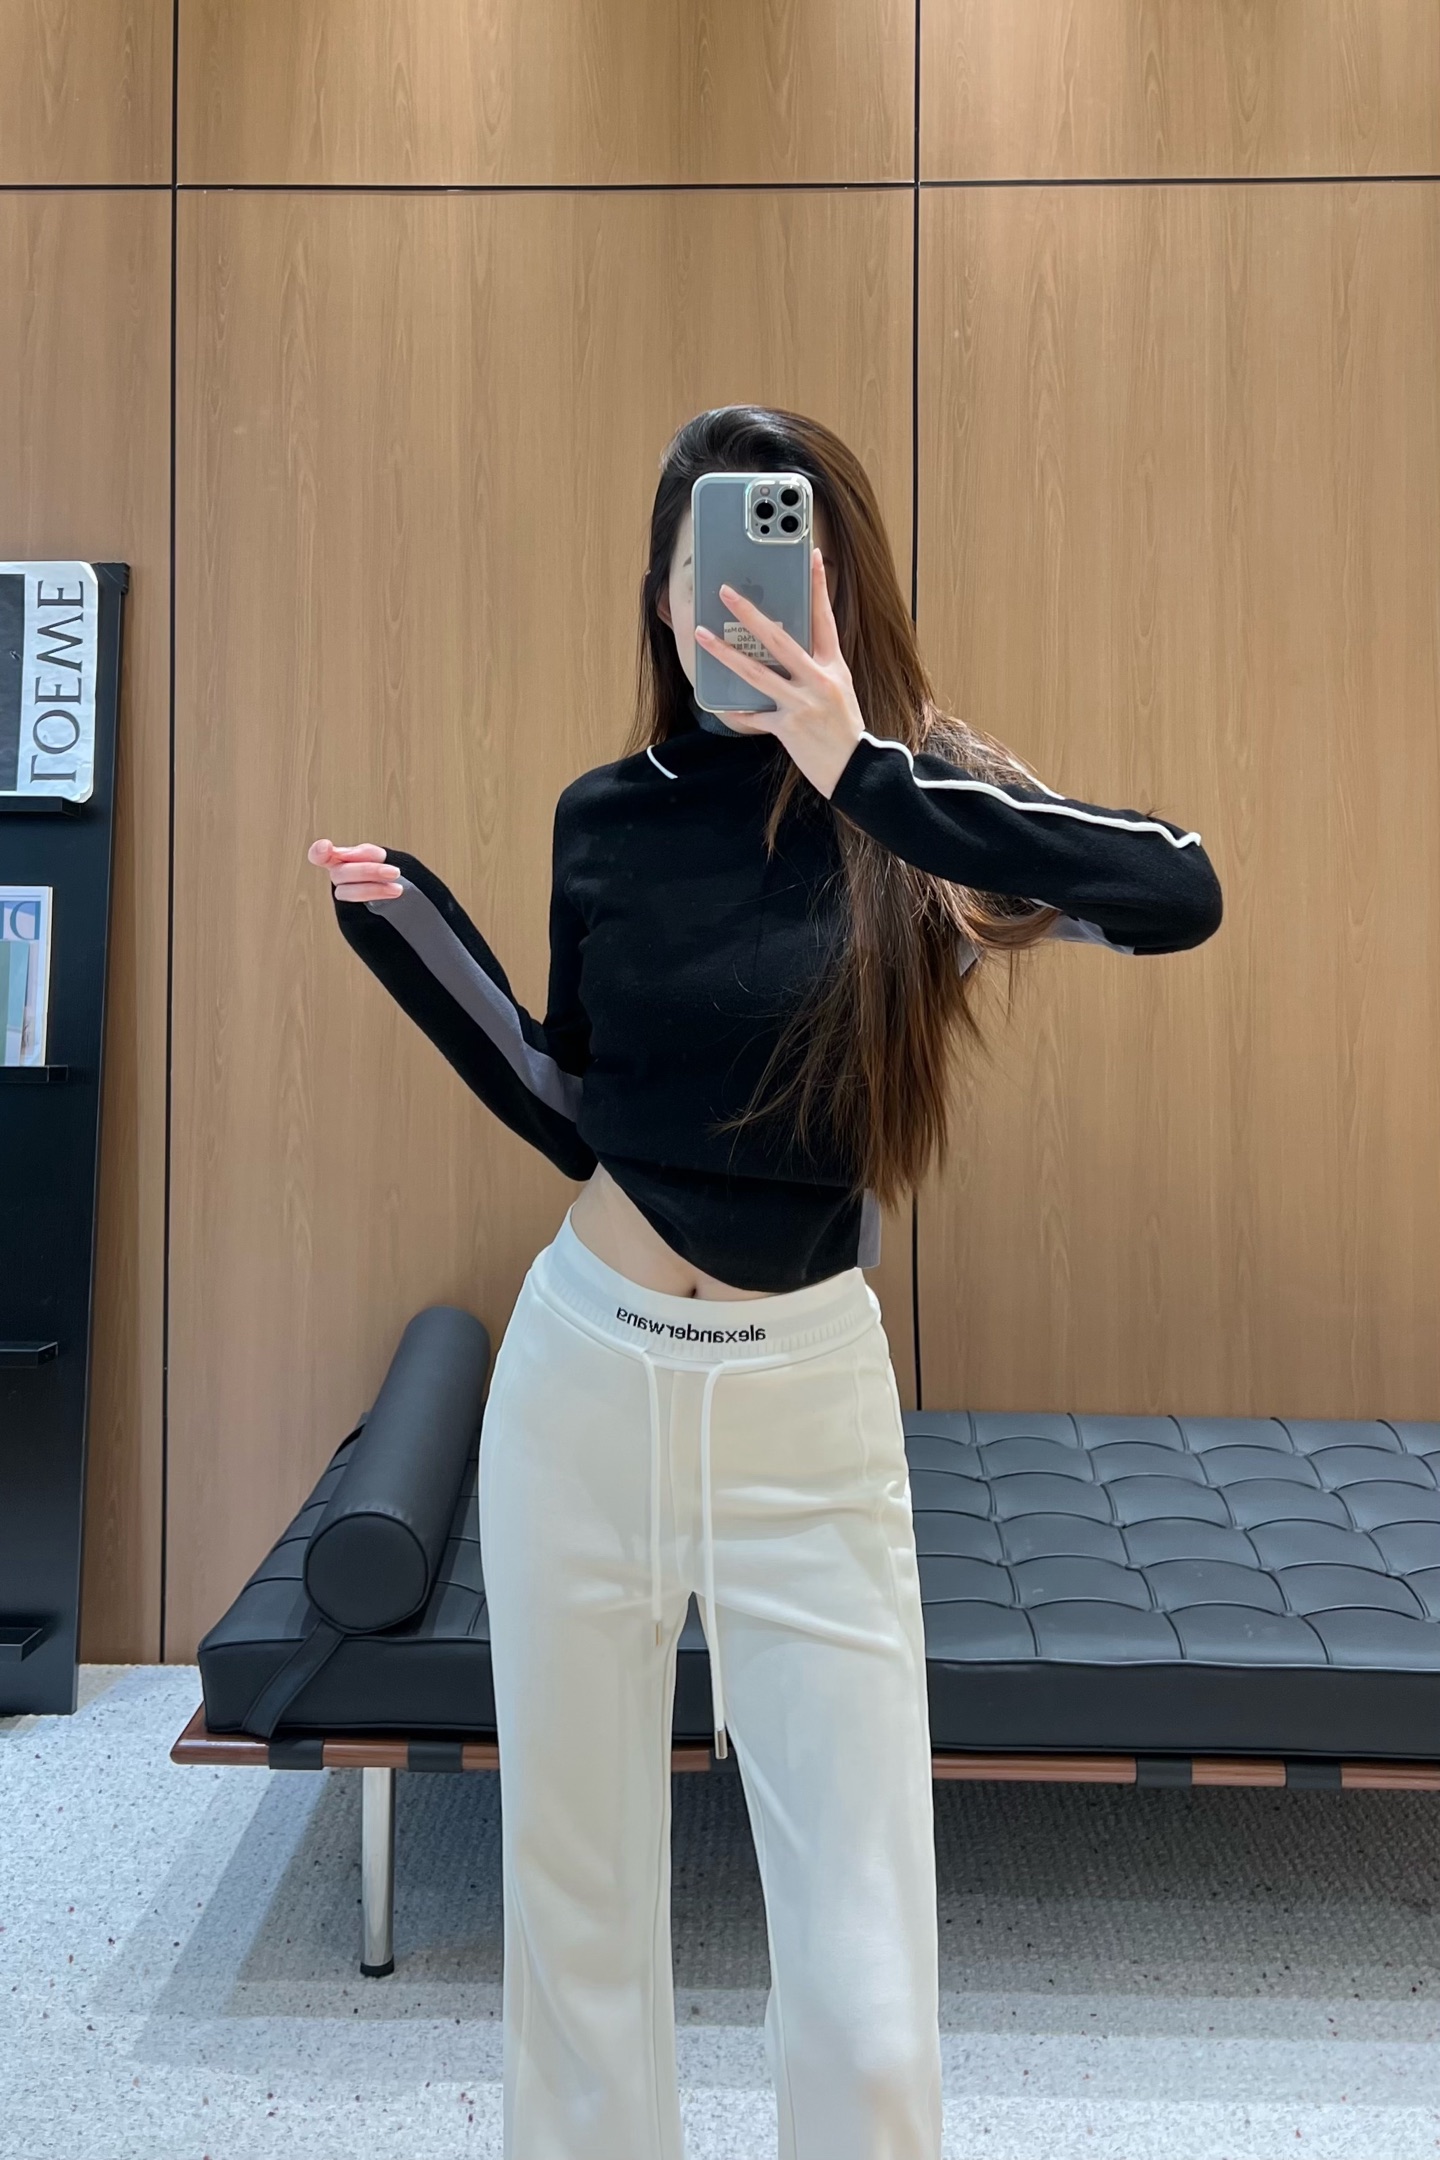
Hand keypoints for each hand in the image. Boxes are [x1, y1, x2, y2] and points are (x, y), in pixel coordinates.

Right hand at [308, 837, 403, 901]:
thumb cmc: (386, 872)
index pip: (319, 855)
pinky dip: (375, 896)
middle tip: (393, 872)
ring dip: (374, 888)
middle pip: (340, 873)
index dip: (318, 852)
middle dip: (368, 871)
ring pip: (347, 892)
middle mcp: (339, 876)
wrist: (399, 893)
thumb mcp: (380, 857)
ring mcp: (345, 894)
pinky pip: (357, 905)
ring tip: (397, 888)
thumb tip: (364, 855)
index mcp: (339, 858)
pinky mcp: (353, 911)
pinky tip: (390, 893)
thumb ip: (368, 853)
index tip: (326, 847)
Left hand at [693, 546, 864, 797]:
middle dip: (749, 614)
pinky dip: (739, 712)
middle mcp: (818, 680)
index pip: (825, 619)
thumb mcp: (840, 689)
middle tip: (727, 593)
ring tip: (702, 636)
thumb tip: (789, 649)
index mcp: (834, 667)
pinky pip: (755, 716)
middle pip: (778, 639)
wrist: (856, 770)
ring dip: (725, 653)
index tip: (812, 555)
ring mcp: (801, 703)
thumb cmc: (845, 729)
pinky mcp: (788, 727)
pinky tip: (722, 706)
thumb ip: (817, 667)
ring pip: (756, 673)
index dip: (818, 586)